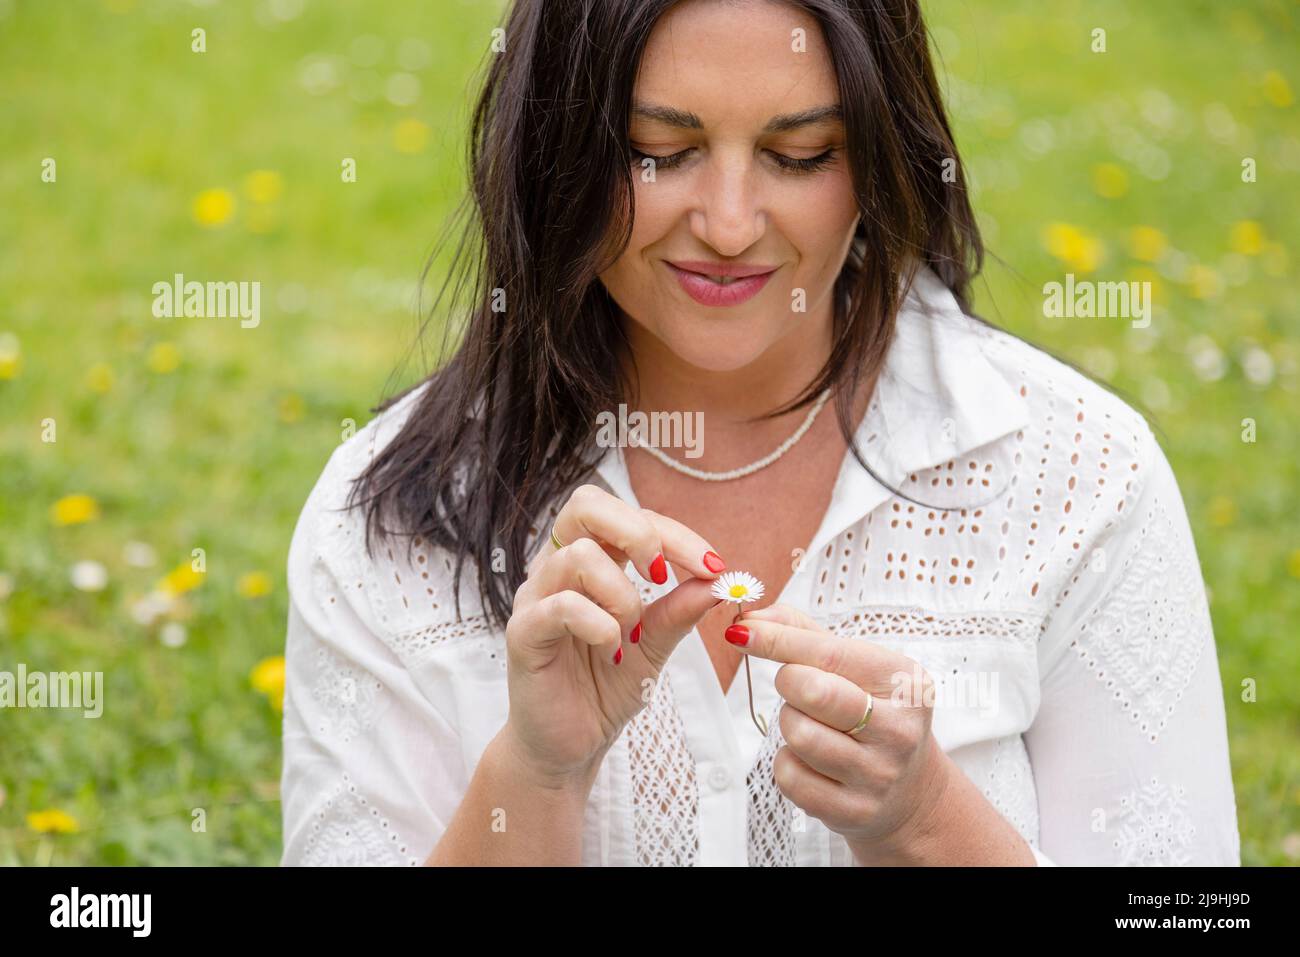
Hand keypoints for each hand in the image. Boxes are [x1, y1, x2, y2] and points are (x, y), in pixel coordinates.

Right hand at [504, 483, 725, 790]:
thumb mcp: (656, 645)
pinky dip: (599, 623)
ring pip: (579, 556)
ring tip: (630, 632)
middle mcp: (558, 569)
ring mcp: (536, 598)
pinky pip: (561, 606)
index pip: (629, 517)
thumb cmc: (605, 687)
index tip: (713, 568)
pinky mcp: (523, 633)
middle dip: (639, 531)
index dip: (675, 534)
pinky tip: (612, 648)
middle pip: (586, 504)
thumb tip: (719, 581)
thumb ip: (681, 611)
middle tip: (663, 574)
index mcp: (590, 562)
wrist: (570, 745)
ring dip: (622, 593)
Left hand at [726, 603, 947, 857]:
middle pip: (812, 691)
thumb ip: (806, 634)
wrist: (910, 792)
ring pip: (797, 734)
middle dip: (789, 683)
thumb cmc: (873, 713)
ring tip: (812, 725)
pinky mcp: (854, 812)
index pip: (830, 653)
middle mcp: (899, 729)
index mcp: (904, 682)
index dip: (778, 640)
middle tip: (798, 687)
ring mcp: (878, 775)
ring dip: (790, 723)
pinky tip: (812, 761)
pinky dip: (788, 763)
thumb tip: (754, 616)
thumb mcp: (858, 668)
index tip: (741, 630)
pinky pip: (790, 777)